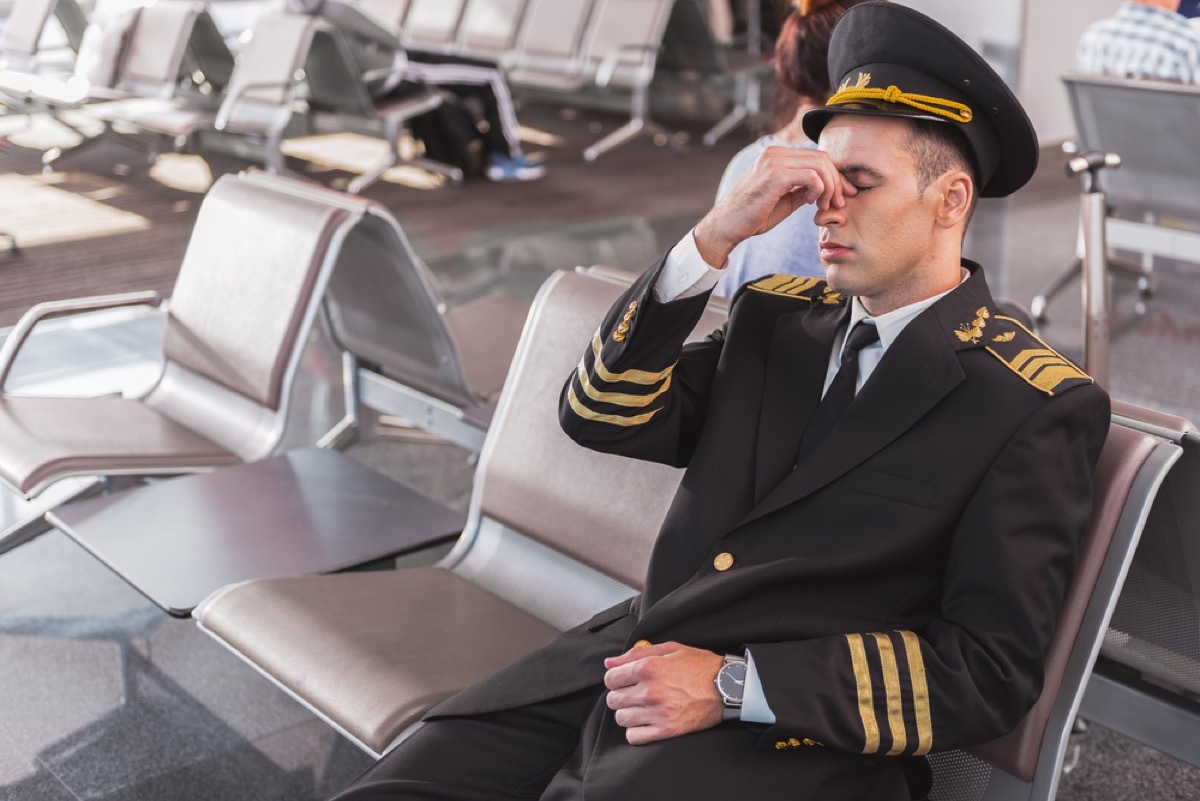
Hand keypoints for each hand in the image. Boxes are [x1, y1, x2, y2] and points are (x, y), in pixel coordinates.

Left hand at [603, 641, 724, 744]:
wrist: (727, 687)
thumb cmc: (700, 666)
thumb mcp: (670, 649)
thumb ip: (636, 653)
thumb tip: (609, 663)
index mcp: (648, 667)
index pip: (610, 678)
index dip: (615, 678)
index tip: (624, 680)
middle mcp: (649, 691)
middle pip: (613, 699)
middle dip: (620, 695)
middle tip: (634, 693)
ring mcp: (657, 712)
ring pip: (621, 718)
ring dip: (628, 713)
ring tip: (642, 707)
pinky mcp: (666, 730)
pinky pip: (634, 737)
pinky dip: (636, 731)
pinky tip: (646, 722)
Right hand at [694, 146, 854, 267]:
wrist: (726, 227)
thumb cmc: (752, 216)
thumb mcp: (784, 200)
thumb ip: (803, 189)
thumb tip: (824, 187)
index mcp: (776, 155)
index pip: (816, 156)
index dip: (835, 175)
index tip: (843, 195)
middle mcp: (775, 153)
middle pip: (822, 158)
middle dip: (837, 181)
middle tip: (839, 203)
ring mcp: (773, 162)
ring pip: (820, 165)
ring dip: (830, 188)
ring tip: (825, 207)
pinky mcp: (774, 175)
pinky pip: (811, 176)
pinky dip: (819, 190)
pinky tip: (812, 204)